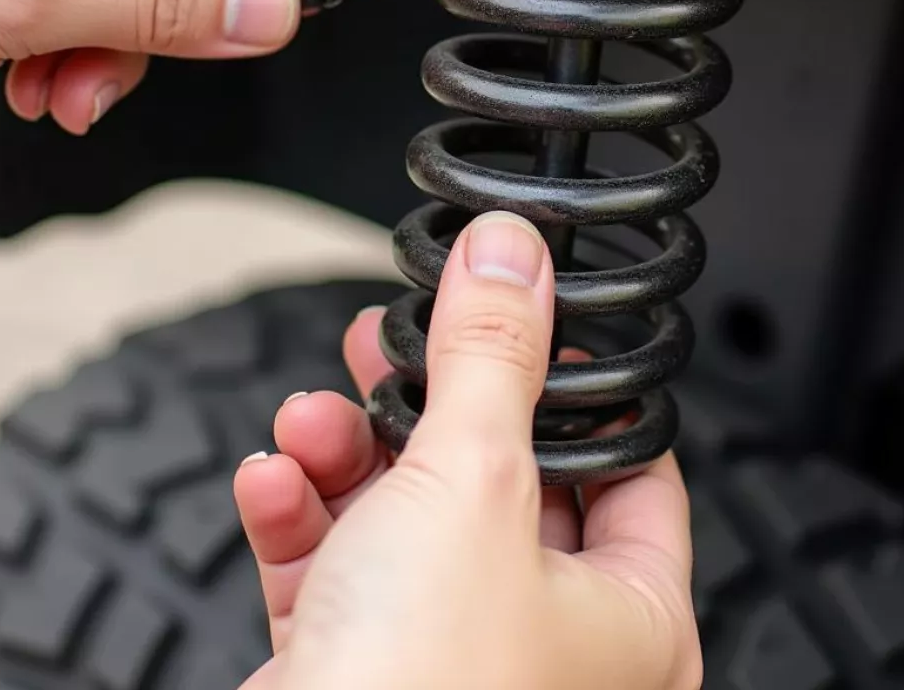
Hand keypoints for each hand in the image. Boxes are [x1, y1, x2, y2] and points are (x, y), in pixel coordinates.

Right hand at [234, 211, 701, 689]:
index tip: (526, 324)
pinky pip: (340, 571)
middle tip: (395, 344)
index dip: (574, 386)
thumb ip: (494, 354)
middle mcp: (547, 651)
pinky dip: (304, 517)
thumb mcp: (469, 483)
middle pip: (497, 479)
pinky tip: (274, 478)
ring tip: (315, 414)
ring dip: (350, 453)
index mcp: (628, 622)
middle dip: (432, 403)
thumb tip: (514, 256)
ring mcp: (450, 665)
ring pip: (409, 518)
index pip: (629, 466)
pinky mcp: (359, 677)